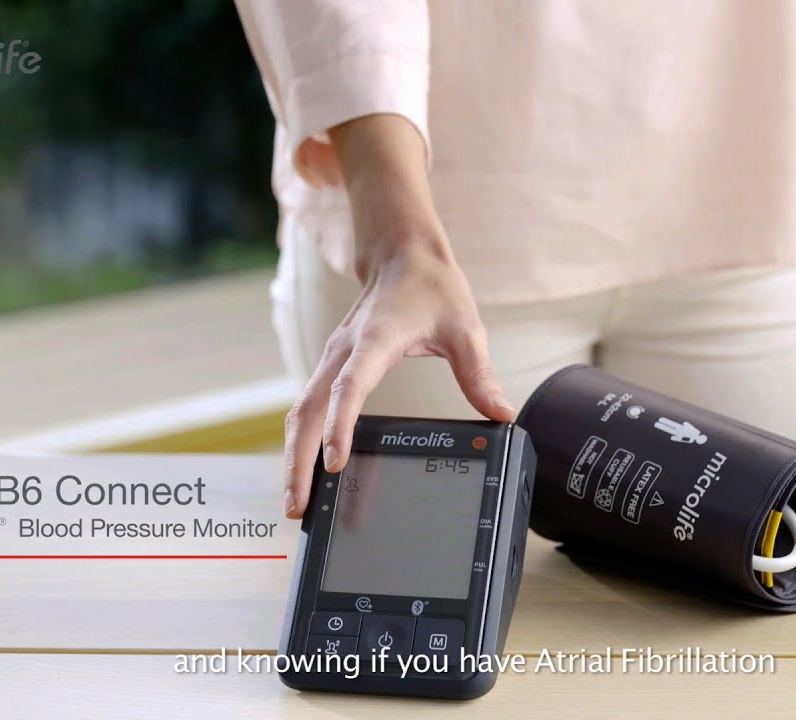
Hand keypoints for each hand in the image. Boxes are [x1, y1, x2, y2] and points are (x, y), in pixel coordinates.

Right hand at [281, 230, 515, 519]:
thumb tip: (501, 414)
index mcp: (375, 340)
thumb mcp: (466, 329)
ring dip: (293, 455)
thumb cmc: (432, 288)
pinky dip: (302, 440)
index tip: (334, 462)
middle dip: (299, 460)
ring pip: (301, 411)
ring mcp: (332, 359)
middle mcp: (344, 351)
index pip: (350, 388)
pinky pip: (309, 407)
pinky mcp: (331, 366)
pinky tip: (306, 471)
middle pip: (309, 410)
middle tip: (298, 505)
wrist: (403, 255)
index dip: (339, 426)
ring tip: (296, 500)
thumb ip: (479, 374)